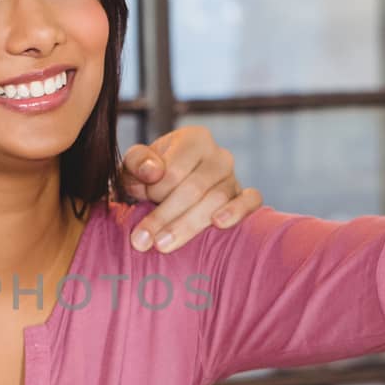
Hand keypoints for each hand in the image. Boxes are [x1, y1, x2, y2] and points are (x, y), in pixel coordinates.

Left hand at [118, 125, 262, 251]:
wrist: (166, 189)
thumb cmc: (150, 175)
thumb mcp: (134, 165)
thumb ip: (137, 162)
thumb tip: (153, 172)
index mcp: (194, 139)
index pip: (174, 170)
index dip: (154, 190)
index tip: (139, 200)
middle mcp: (219, 155)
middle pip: (194, 188)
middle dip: (164, 216)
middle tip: (142, 241)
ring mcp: (234, 177)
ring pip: (216, 201)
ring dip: (187, 225)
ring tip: (163, 245)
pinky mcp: (245, 197)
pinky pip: (250, 202)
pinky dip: (237, 212)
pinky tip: (219, 224)